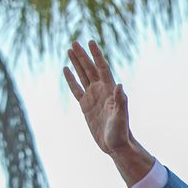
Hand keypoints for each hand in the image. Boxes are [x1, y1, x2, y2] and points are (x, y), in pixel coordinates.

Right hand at [64, 41, 133, 155]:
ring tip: (70, 50)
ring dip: (77, 63)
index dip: (96, 55)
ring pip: (83, 76)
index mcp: (110, 91)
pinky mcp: (86, 106)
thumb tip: (119, 85)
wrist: (116, 145)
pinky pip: (76, 89)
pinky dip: (71, 79)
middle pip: (90, 69)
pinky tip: (66, 70)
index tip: (90, 42)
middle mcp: (101, 91)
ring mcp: (93, 97)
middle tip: (74, 42)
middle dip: (83, 56)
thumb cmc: (121, 132)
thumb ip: (120, 101)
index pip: (102, 68)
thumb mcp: (121, 117)